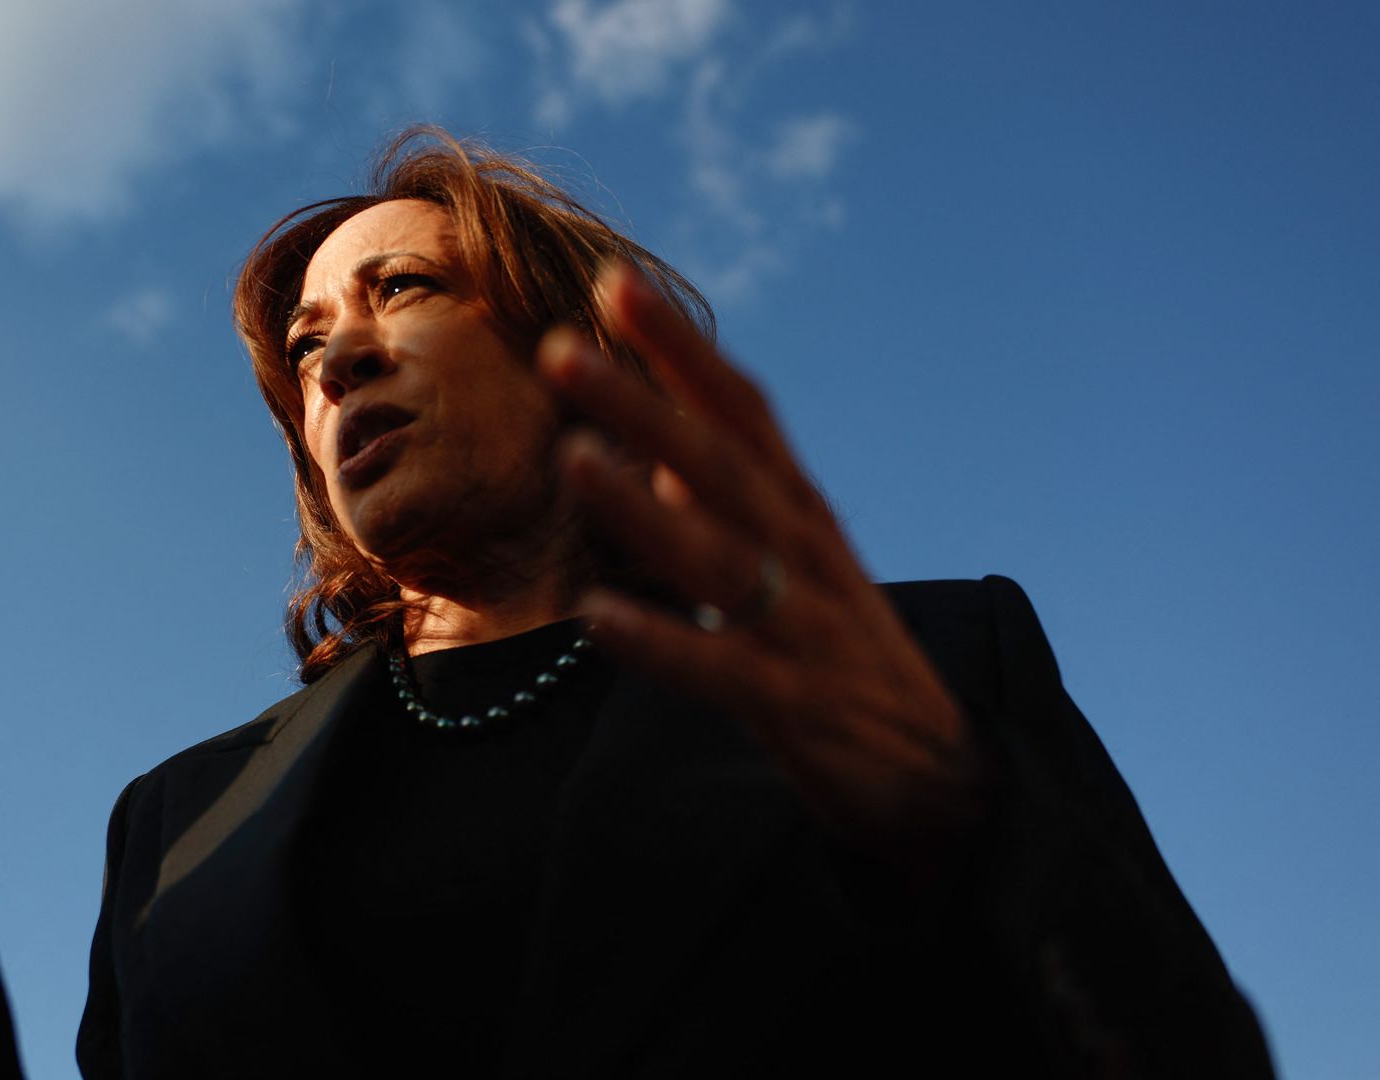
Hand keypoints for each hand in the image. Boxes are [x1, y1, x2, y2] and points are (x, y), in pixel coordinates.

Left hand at [538, 268, 985, 857]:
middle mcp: (804, 550)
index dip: (682, 348)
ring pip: (719, 556)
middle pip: (720, 465)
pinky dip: (662, 643)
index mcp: (798, 508)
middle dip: (644, 404)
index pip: (741, 410)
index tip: (616, 283)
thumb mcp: (790, 556)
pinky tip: (596, 617)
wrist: (939, 772)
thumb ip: (723, 498)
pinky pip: (722, 671)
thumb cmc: (840, 648)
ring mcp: (803, 625)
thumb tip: (646, 442)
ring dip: (641, 508)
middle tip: (560, 349)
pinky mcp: (797, 705)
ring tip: (570, 458)